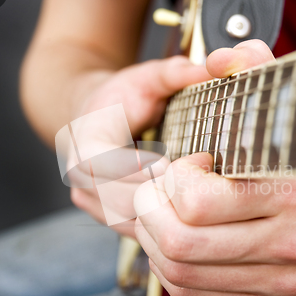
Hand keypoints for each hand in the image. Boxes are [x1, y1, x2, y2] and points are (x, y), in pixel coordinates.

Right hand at [68, 56, 211, 237]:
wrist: (95, 115)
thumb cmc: (123, 96)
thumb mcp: (147, 78)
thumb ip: (176, 72)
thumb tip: (215, 66)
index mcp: (85, 141)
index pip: (103, 166)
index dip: (138, 169)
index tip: (173, 164)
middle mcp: (80, 176)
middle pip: (118, 200)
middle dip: (158, 194)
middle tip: (194, 182)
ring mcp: (89, 198)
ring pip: (125, 221)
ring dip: (161, 212)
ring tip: (191, 194)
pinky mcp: (103, 212)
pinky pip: (130, 229)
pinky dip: (157, 223)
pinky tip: (180, 208)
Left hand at [133, 40, 295, 295]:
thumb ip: (271, 87)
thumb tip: (234, 56)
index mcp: (295, 197)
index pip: (198, 202)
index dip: (177, 177)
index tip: (189, 162)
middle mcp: (286, 248)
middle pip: (179, 241)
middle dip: (151, 210)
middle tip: (159, 188)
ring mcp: (278, 284)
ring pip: (180, 272)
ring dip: (155, 238)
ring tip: (165, 212)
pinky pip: (197, 294)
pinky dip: (172, 268)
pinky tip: (178, 242)